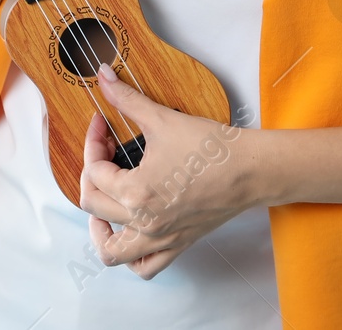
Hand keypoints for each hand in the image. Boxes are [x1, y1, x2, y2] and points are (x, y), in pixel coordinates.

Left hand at [79, 62, 254, 279]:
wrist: (251, 169)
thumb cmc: (212, 147)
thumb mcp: (162, 118)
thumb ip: (127, 99)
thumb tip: (103, 75)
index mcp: (136, 192)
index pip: (94, 170)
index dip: (92, 141)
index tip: (102, 123)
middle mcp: (144, 222)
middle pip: (93, 206)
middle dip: (90, 175)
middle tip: (103, 154)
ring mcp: (160, 238)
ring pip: (112, 252)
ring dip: (99, 230)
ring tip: (103, 206)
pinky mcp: (177, 244)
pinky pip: (145, 267)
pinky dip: (131, 258)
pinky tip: (130, 233)